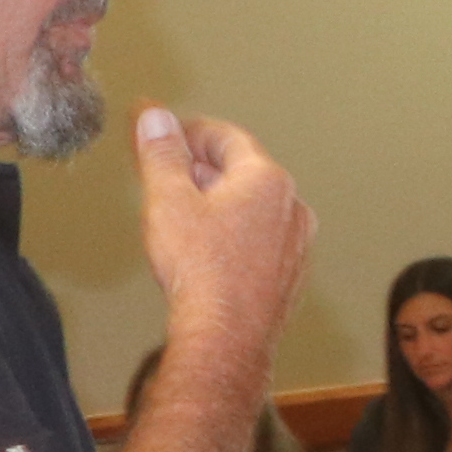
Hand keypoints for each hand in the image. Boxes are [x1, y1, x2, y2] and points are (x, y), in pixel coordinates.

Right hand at [130, 107, 310, 346]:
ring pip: (254, 206)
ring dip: (220, 199)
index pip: (227, 137)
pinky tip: (209, 248)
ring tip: (183, 208)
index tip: (165, 134)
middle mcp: (292, 206)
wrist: (228, 335)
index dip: (190, 131)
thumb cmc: (199, 267)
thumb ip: (161, 152)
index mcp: (267, 179)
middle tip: (166, 171)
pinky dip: (235, 232)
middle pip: (243, 171)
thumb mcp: (167, 199)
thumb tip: (154, 115)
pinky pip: (261, 238)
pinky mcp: (291, 273)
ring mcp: (297, 242)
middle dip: (202, 166)